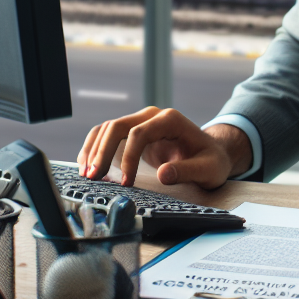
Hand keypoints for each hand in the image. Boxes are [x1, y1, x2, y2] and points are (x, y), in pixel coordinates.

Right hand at [77, 107, 252, 189]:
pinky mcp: (134, 133)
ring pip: (108, 128)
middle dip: (102, 151)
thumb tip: (163, 175)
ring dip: (94, 150)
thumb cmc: (211, 161)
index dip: (128, 157)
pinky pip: (108, 136)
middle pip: (117, 126)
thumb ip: (187, 171)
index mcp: (170, 120)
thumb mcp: (208, 169)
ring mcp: (142, 122)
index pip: (139, 133)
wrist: (212, 153)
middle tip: (93, 178)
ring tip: (87, 175)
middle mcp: (153, 116)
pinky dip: (95, 149)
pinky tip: (89, 167)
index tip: (125, 183)